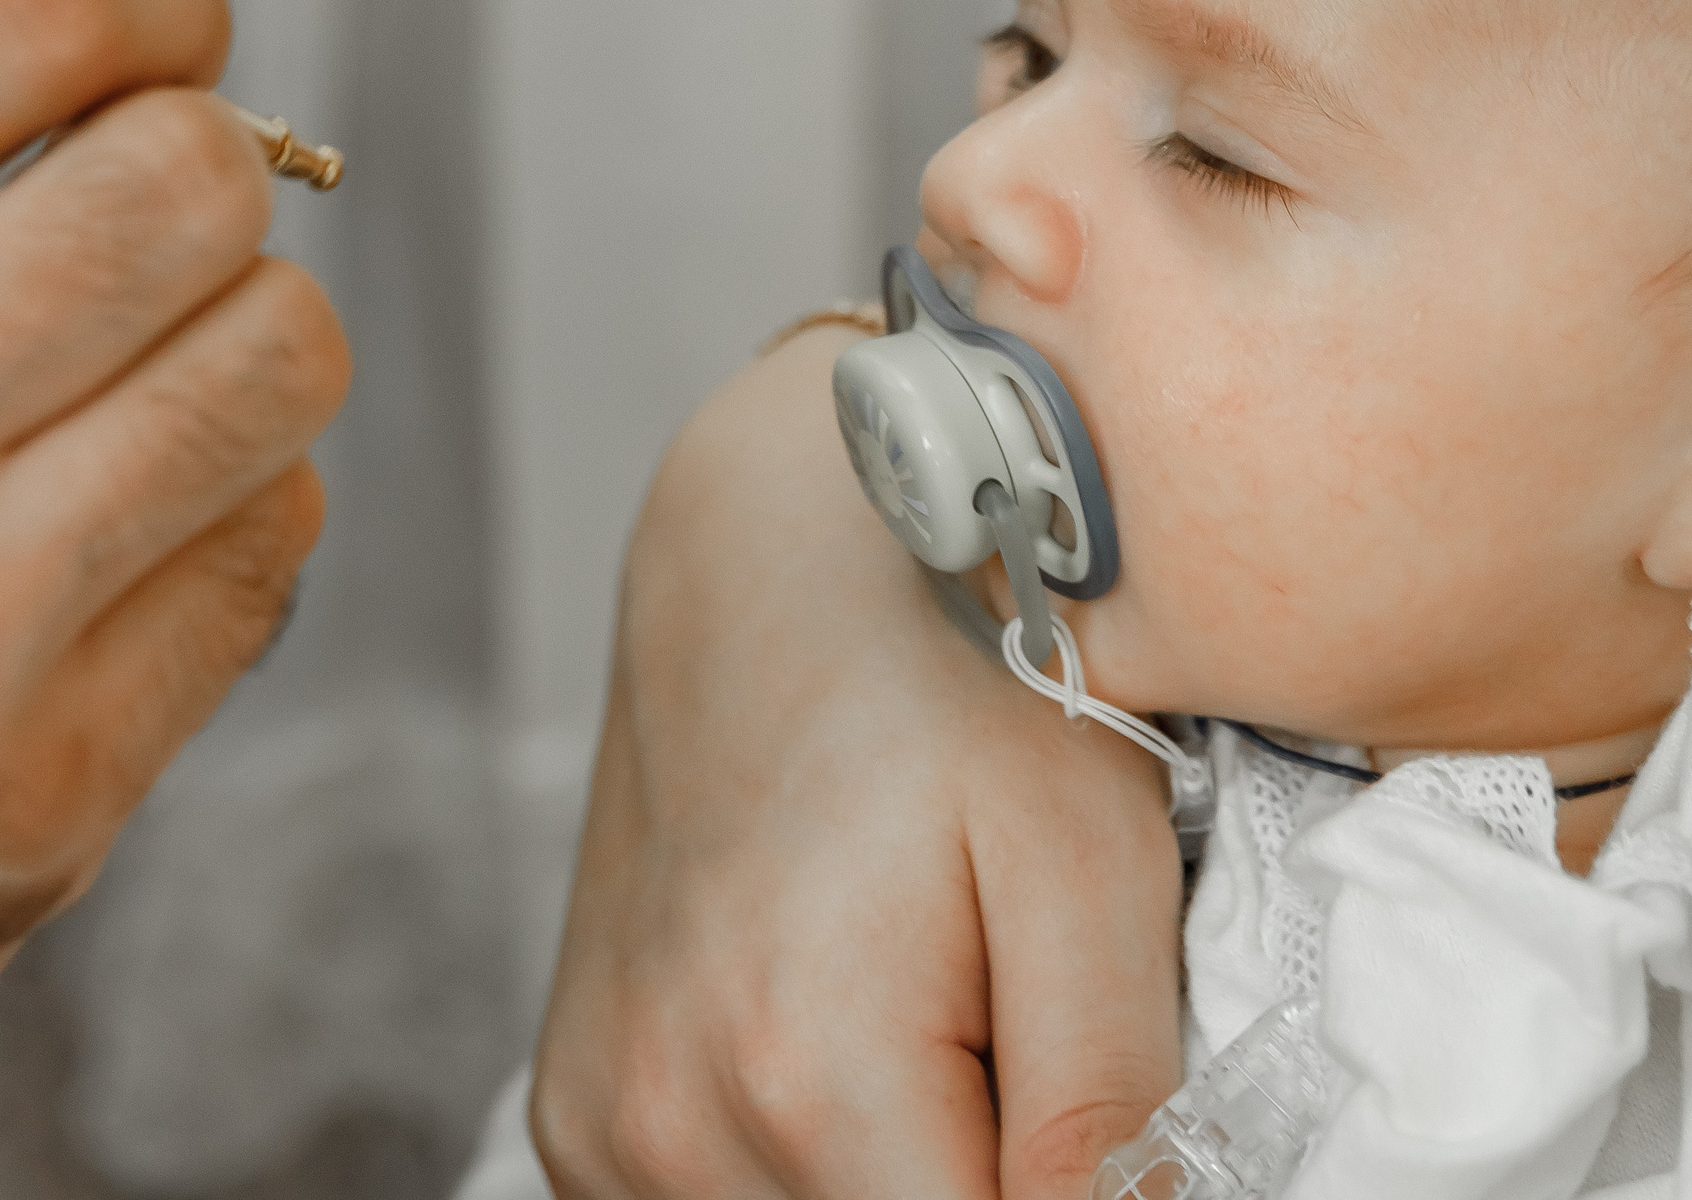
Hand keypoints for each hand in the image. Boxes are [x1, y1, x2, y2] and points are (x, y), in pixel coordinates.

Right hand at [528, 324, 1183, 1199]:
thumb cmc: (951, 669)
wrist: (770, 554)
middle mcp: (666, 1118)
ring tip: (933, 1022)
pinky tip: (845, 1037)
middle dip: (986, 1187)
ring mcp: (602, 1121)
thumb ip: (1116, 1106)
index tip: (1095, 1108)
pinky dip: (809, 1169)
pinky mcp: (575, 1109)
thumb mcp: (1089, 860)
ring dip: (899, 1179)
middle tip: (1018, 1039)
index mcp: (805, 1070)